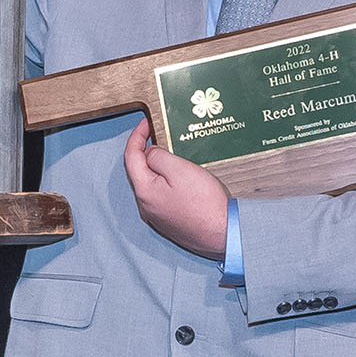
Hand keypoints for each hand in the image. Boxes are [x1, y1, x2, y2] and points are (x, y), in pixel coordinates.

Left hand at [123, 123, 227, 258]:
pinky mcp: (170, 222)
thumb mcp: (179, 169)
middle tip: (158, 135)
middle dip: (147, 151)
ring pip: (152, 184)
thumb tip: (149, 153)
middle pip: (140, 171)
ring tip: (172, 155)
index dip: (137, 136)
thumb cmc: (205, 203)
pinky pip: (162, 196)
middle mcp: (146, 206)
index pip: (131, 157)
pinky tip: (180, 178)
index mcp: (144, 191)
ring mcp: (158, 216)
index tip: (145, 123)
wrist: (224, 233)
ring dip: (158, 168)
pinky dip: (167, 182)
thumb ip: (158, 157)